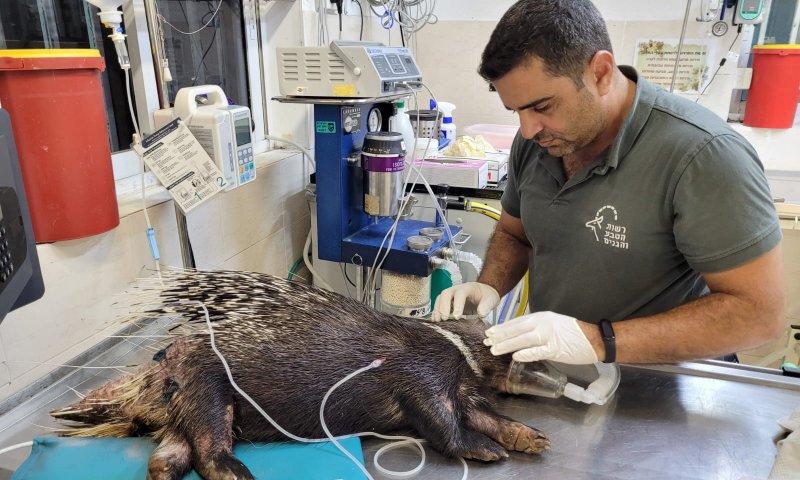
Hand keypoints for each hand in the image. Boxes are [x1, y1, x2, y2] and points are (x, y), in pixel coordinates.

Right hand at [432, 282, 500, 320]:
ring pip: (440, 299)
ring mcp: (450, 296)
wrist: (483, 293)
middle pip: (446, 294)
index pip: (460, 294)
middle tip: (444, 319)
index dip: (457, 305)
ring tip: (438, 322)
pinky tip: (435, 321)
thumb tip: (481, 314)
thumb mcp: (491, 300)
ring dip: (437, 310)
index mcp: (468, 288)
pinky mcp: (447, 302)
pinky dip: (436, 313)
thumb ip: (486, 306)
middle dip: (443, 306)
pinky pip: (438, 305)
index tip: (457, 317)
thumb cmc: (486, 296)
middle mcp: (456, 290)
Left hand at [483, 311, 598, 364]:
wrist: (594, 338)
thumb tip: (520, 335)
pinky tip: (515, 356)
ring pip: (523, 340)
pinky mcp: (555, 348)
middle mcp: (543, 324)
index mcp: (541, 317)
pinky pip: (537, 351)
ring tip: (494, 349)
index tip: (490, 332)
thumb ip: (537, 328)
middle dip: (500, 336)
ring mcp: (549, 336)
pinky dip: (526, 353)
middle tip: (486, 341)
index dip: (503, 327)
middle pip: (516, 330)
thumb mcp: (552, 324)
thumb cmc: (573, 333)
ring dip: (507, 345)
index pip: (517, 322)